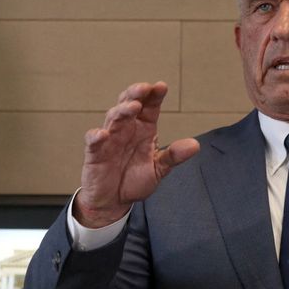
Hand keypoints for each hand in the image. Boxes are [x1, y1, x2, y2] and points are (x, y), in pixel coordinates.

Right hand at [73, 81, 199, 227]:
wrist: (114, 201)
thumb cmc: (134, 180)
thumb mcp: (159, 169)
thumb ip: (174, 156)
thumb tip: (195, 145)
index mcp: (144, 129)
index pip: (150, 107)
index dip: (154, 96)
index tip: (162, 87)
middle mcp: (127, 129)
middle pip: (129, 104)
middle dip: (136, 94)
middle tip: (144, 88)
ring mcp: (110, 139)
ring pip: (113, 118)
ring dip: (122, 110)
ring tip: (133, 106)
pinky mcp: (95, 153)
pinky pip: (93, 141)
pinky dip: (96, 136)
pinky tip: (102, 134)